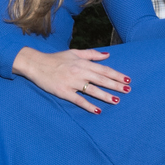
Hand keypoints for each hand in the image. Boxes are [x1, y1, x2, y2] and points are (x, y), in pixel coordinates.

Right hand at [12, 47, 130, 114]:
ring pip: (92, 90)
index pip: (103, 69)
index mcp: (82, 63)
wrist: (36, 64)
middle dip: (115, 85)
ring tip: (117, 100)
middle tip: (128, 90)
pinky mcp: (63, 92)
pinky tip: (98, 110)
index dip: (116, 75)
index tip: (127, 79)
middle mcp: (79, 72)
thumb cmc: (56, 59)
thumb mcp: (74, 53)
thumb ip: (91, 54)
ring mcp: (71, 82)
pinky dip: (88, 105)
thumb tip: (107, 55)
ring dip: (105, 95)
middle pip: (101, 79)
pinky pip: (78, 100)